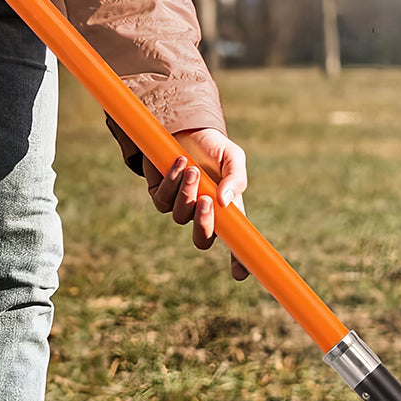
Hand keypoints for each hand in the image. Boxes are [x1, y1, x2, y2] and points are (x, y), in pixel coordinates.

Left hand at [145, 127, 248, 280]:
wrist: (184, 127)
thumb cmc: (213, 146)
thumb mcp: (233, 157)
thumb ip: (237, 178)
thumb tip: (225, 202)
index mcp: (226, 211)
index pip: (234, 242)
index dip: (238, 260)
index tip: (240, 273)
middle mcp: (203, 214)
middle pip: (202, 240)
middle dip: (203, 224)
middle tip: (207, 201)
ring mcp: (180, 207)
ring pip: (181, 216)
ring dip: (187, 193)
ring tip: (193, 169)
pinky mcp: (160, 196)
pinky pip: (164, 201)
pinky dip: (173, 182)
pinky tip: (180, 163)